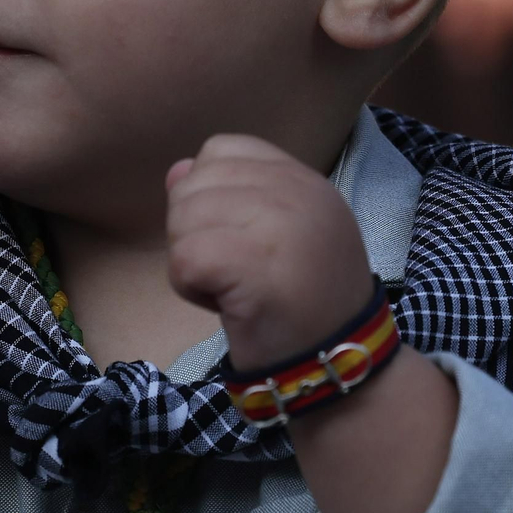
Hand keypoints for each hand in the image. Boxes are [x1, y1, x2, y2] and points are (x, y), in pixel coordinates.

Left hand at [165, 135, 373, 370]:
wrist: (335, 363)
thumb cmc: (298, 301)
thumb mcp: (271, 233)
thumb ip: (227, 193)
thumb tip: (177, 170)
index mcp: (302, 178)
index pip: (221, 149)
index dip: (210, 194)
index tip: (240, 237)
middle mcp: (297, 191)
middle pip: (192, 184)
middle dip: (194, 232)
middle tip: (236, 271)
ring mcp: (281, 224)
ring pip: (181, 220)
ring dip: (192, 263)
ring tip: (235, 288)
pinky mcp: (257, 263)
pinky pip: (184, 259)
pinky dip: (191, 289)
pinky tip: (227, 304)